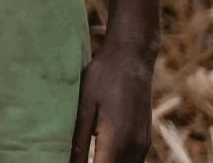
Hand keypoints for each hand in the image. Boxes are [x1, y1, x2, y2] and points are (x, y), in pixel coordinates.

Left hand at [73, 41, 154, 162]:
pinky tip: (100, 157)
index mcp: (117, 142)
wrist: (132, 59)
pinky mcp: (145, 140)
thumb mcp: (84, 107)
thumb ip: (78, 141)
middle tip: (75, 157)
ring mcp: (143, 145)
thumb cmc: (103, 78)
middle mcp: (135, 148)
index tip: (67, 162)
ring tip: (85, 157)